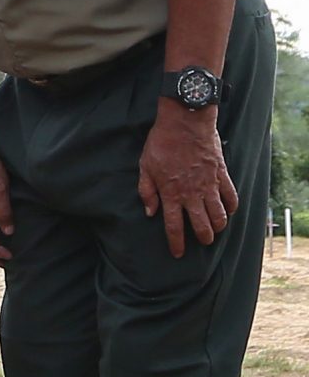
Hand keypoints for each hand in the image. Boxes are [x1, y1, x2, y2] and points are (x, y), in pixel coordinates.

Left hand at [139, 105, 237, 258]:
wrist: (185, 123)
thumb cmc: (161, 144)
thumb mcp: (145, 167)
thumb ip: (147, 191)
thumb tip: (150, 212)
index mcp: (171, 194)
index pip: (173, 226)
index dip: (177, 242)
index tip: (178, 253)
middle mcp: (191, 193)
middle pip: (201, 225)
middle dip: (204, 237)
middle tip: (204, 241)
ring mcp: (209, 185)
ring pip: (219, 214)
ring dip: (219, 225)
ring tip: (216, 229)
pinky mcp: (221, 174)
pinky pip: (231, 196)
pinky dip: (232, 206)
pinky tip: (229, 210)